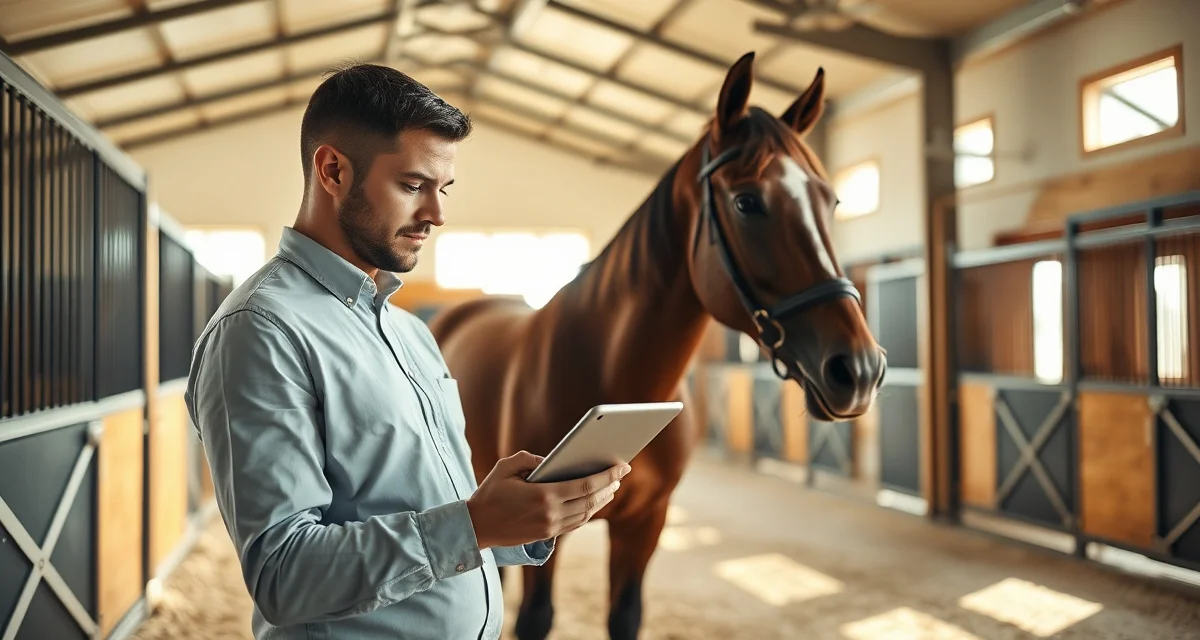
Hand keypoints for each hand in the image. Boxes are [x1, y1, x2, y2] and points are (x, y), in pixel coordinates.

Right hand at [466, 451, 629, 548]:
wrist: (476, 527)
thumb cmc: (489, 493)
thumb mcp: (506, 466)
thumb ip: (531, 459)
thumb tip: (552, 461)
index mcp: (543, 495)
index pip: (585, 485)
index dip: (607, 476)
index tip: (622, 466)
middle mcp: (550, 514)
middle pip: (590, 500)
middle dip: (609, 485)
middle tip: (622, 473)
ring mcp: (549, 528)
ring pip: (585, 514)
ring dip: (601, 500)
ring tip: (612, 486)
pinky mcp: (546, 535)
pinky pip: (574, 523)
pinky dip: (588, 512)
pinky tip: (594, 502)